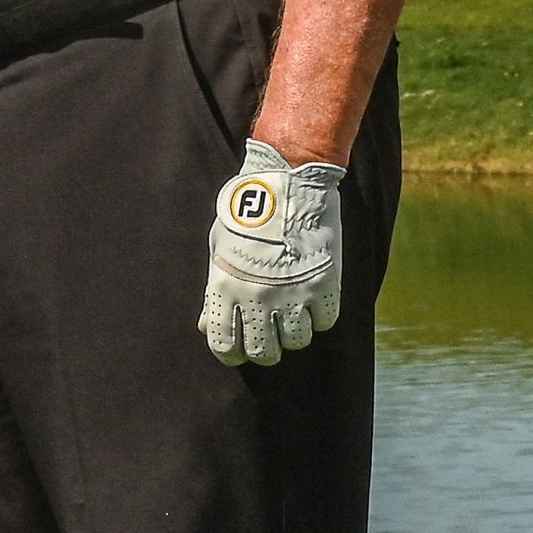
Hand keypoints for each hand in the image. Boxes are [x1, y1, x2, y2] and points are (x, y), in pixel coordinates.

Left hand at [201, 139, 345, 366]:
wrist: (287, 180)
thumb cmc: (246, 211)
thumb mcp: (220, 250)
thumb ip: (214, 292)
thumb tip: (206, 326)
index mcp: (226, 289)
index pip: (225, 345)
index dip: (233, 352)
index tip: (241, 348)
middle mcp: (258, 298)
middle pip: (263, 351)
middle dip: (265, 350)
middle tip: (271, 338)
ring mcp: (294, 292)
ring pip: (297, 341)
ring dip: (295, 334)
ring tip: (295, 317)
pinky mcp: (324, 283)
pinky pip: (326, 321)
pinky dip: (321, 316)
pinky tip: (316, 301)